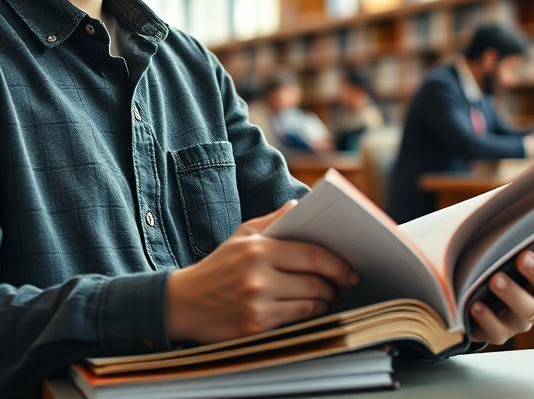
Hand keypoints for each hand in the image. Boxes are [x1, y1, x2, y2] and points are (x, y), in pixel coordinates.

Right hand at [165, 200, 358, 343]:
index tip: (350, 270)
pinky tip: (311, 310)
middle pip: (314, 282)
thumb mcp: (241, 235)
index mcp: (257, 250)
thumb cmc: (218, 266)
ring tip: (329, 297)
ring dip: (325, 302)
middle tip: (343, 285)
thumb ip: (273, 221)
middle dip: (335, 285)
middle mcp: (257, 278)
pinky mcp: (254, 329)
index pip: (311, 255)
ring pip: (309, 305)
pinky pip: (294, 321)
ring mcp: (256, 306)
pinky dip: (308, 316)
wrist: (183, 303)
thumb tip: (300, 205)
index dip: (337, 263)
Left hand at [468, 234, 533, 344]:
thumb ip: (526, 236)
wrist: (475, 300)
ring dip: (510, 295)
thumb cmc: (498, 268)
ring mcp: (517, 321)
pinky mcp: (496, 333)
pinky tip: (475, 305)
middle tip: (522, 257)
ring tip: (494, 279)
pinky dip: (487, 319)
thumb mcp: (510, 251)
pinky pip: (496, 332)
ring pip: (522, 314)